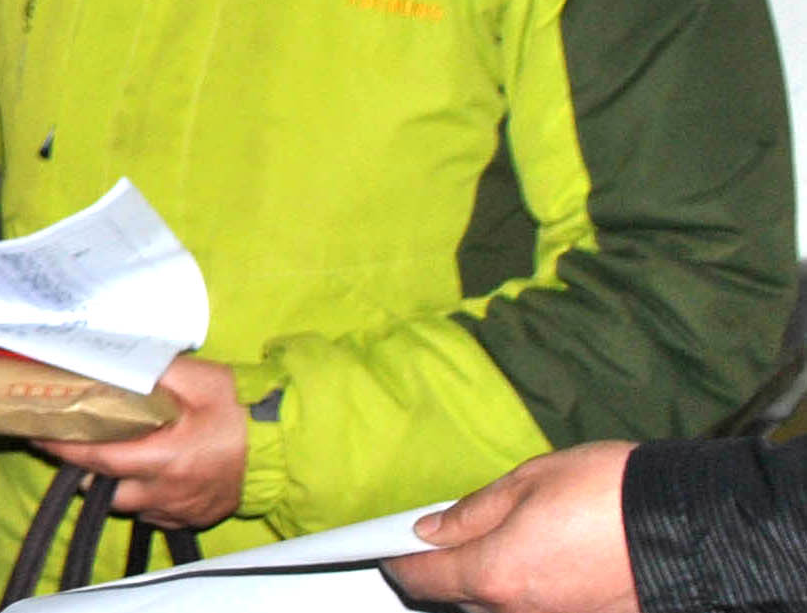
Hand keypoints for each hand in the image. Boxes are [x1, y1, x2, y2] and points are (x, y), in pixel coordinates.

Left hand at [34, 356, 245, 528]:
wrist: (285, 443)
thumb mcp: (199, 377)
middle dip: (80, 467)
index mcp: (167, 457)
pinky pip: (152, 513)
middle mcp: (168, 491)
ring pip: (127, 503)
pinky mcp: (193, 517)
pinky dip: (137, 494)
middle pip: (105, 487)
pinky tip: (138, 471)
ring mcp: (181, 509)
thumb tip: (117, 357)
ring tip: (101, 452)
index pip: (101, 456)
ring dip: (109, 482)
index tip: (40, 432)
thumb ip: (155, 369)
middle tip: (67, 439)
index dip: (65, 446)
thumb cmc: (241, 407)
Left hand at [383, 442, 638, 612]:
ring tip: (502, 543)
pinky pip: (538, 611)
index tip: (389, 548)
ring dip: (489, 584)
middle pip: (462, 599)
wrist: (690, 525)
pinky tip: (541, 562)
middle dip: (449, 572)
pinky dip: (528, 593)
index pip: (424, 579)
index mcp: (494, 573)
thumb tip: (432, 529)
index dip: (400, 561)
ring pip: (500, 609)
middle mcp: (520, 612)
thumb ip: (472, 512)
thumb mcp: (526, 482)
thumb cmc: (608, 491)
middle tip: (448, 538)